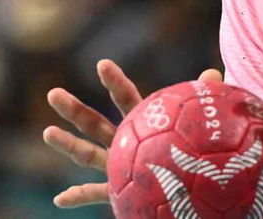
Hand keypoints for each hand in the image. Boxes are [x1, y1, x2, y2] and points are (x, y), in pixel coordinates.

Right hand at [43, 61, 222, 207]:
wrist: (192, 187)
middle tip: (53, 93)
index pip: (127, 98)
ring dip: (67, 145)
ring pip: (87, 155)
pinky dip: (78, 196)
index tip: (102, 64)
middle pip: (95, 123)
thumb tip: (214, 74)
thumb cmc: (196, 152)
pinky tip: (60, 199)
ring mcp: (117, 167)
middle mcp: (124, 143)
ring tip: (48, 133)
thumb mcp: (203, 126)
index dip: (115, 82)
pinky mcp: (118, 192)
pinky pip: (96, 193)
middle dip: (74, 109)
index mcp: (143, 125)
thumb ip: (204, 102)